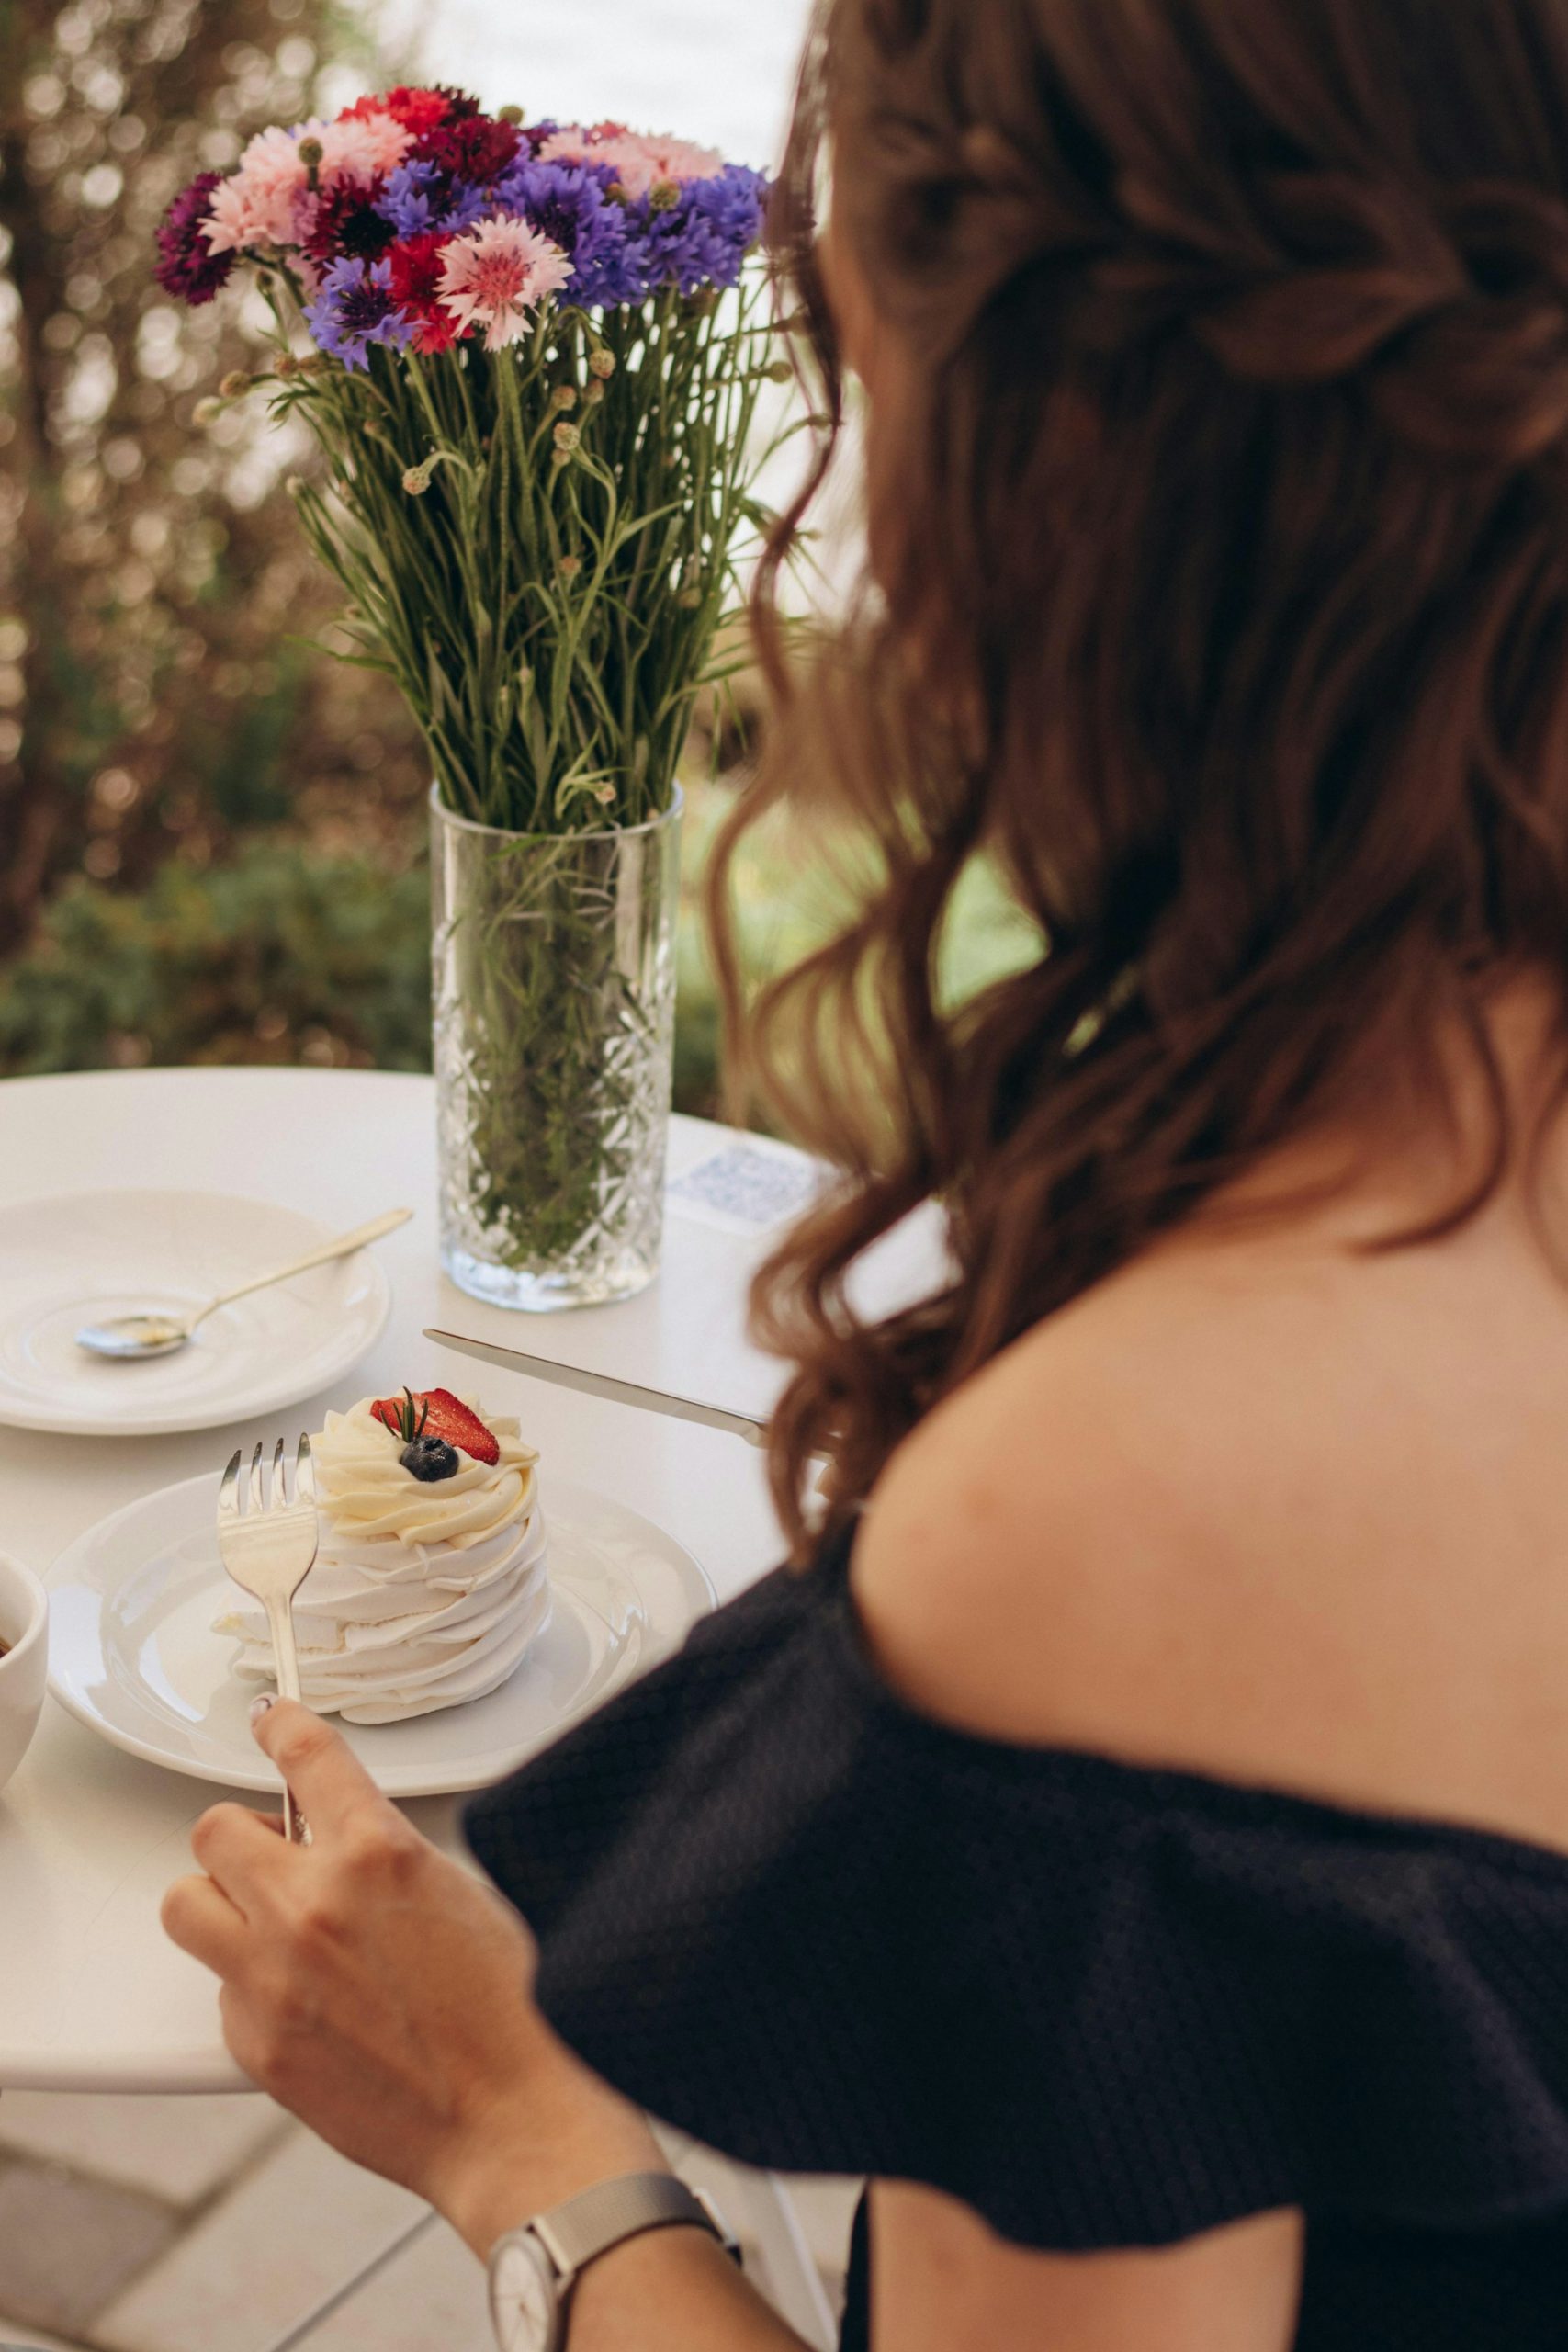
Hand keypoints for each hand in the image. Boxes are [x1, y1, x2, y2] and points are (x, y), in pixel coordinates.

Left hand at [162, 1699, 660, 2251]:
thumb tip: (344, 1845)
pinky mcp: (256, 2044)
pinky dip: (250, 1987)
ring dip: (221, 1904)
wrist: (508, 2115)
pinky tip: (303, 2003)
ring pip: (186, 1905)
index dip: (281, 1726)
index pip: (305, 1756)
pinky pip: (221, 1990)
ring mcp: (272, 1978)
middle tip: (276, 1857)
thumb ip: (385, 1858)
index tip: (271, 1720)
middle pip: (216, 1829)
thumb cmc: (509, 2011)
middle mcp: (312, 1907)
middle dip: (246, 1836)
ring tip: (263, 1924)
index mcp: (376, 1854)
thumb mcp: (460, 1892)